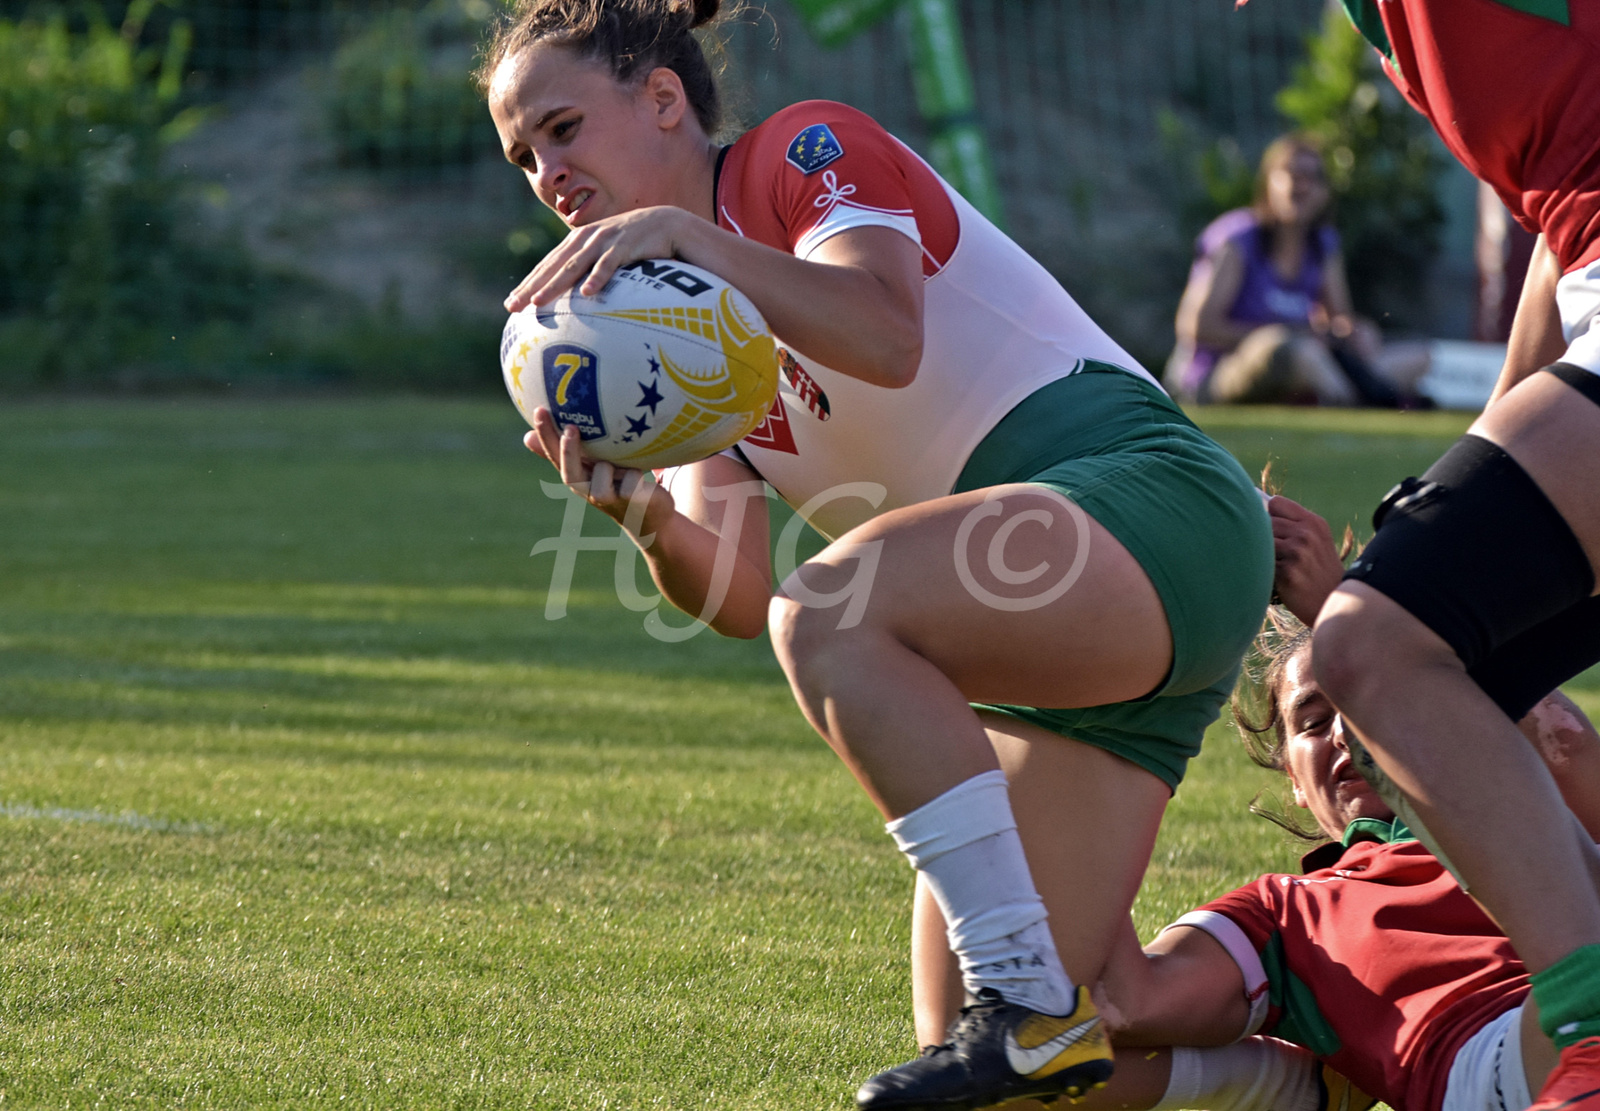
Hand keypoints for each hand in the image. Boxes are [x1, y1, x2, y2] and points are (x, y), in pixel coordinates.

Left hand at [505, 206, 695, 312]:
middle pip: (554, 266)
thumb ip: (590, 267)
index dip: (528, 284)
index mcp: (578, 242)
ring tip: (539, 302)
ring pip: (575, 266)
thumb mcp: (607, 254)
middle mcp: (586, 238)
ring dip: (555, 284)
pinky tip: (587, 293)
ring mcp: (605, 241)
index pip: (547, 265)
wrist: (667, 223)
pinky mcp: (626, 245)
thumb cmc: (635, 244)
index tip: (510, 305)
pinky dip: (598, 277)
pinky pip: (609, 264)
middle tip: (513, 306)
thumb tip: (574, 295)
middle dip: (532, 287)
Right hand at [525, 407, 675, 541]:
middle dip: (567, 451)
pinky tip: (642, 472)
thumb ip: (578, 448)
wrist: (650, 518)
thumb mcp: (599, 464)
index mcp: (577, 476)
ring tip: (624, 462)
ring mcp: (607, 497)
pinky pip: (629, 479)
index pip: (554, 455)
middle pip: (569, 473)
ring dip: (609, 465)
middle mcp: (587, 489)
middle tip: (569, 428)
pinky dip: (634, 473)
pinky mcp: (628, 499)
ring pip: (602, 472)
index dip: (545, 435)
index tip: (538, 409)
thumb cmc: (621, 484)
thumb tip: (539, 426)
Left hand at [1268, 495, 1343, 625]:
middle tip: (1278, 556)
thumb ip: (1294, 525)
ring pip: (1259, 542)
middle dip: (1265, 538)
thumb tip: (1256, 510)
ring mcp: (1297, 552)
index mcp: (1314, 522)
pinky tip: (1278, 579)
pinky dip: (1263, 570)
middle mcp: (1306, 533)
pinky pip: (1260, 563)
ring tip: (1276, 566)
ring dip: (1262, 554)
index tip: (1274, 530)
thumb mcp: (1317, 540)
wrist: (1330, 602)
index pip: (1276, 503)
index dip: (1269, 515)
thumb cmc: (1317, 571)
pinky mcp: (1287, 571)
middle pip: (1264, 522)